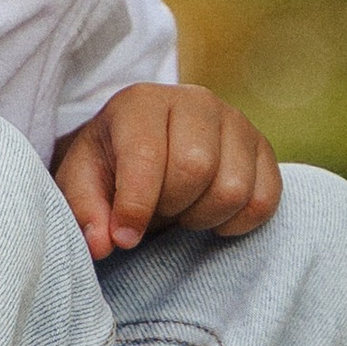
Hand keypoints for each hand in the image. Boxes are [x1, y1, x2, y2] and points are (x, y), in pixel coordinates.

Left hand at [51, 81, 279, 260]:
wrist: (144, 148)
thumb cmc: (110, 165)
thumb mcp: (81, 183)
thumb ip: (86, 212)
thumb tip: (104, 244)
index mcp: (141, 102)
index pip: (147, 156)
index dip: (135, 206)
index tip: (125, 238)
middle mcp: (194, 100)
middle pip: (195, 169)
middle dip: (171, 207)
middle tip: (156, 211)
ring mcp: (235, 121)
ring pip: (233, 188)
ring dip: (203, 217)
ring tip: (181, 209)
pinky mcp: (263, 147)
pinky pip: (265, 199)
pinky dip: (237, 222)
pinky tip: (211, 215)